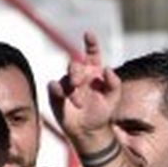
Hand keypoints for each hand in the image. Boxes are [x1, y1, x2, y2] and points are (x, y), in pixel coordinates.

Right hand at [47, 31, 120, 148]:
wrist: (91, 131)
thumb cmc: (104, 111)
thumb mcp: (114, 98)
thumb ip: (114, 83)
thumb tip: (108, 69)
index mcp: (94, 71)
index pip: (92, 53)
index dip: (90, 43)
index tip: (89, 35)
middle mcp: (79, 75)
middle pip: (75, 65)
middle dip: (76, 72)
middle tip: (78, 83)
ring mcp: (67, 85)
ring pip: (65, 79)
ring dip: (71, 89)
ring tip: (79, 104)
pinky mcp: (57, 96)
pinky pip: (53, 88)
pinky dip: (56, 89)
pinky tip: (60, 92)